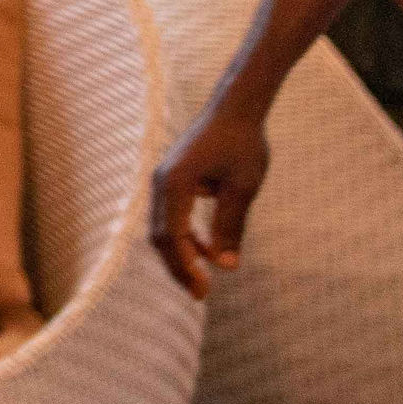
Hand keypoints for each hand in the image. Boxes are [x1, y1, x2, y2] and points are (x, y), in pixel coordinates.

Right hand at [151, 102, 268, 298]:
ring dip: (180, 254)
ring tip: (203, 278)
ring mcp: (163, 180)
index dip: (186, 266)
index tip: (204, 289)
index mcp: (175, 183)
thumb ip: (231, 226)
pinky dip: (183, 237)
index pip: (173, 236)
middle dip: (178, 267)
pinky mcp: (171, 180)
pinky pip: (169, 216)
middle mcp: (161, 182)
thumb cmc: (242, 145)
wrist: (235, 109)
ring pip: (161, 228)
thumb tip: (227, 266)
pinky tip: (204, 250)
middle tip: (201, 294)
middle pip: (159, 236)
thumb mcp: (243, 188)